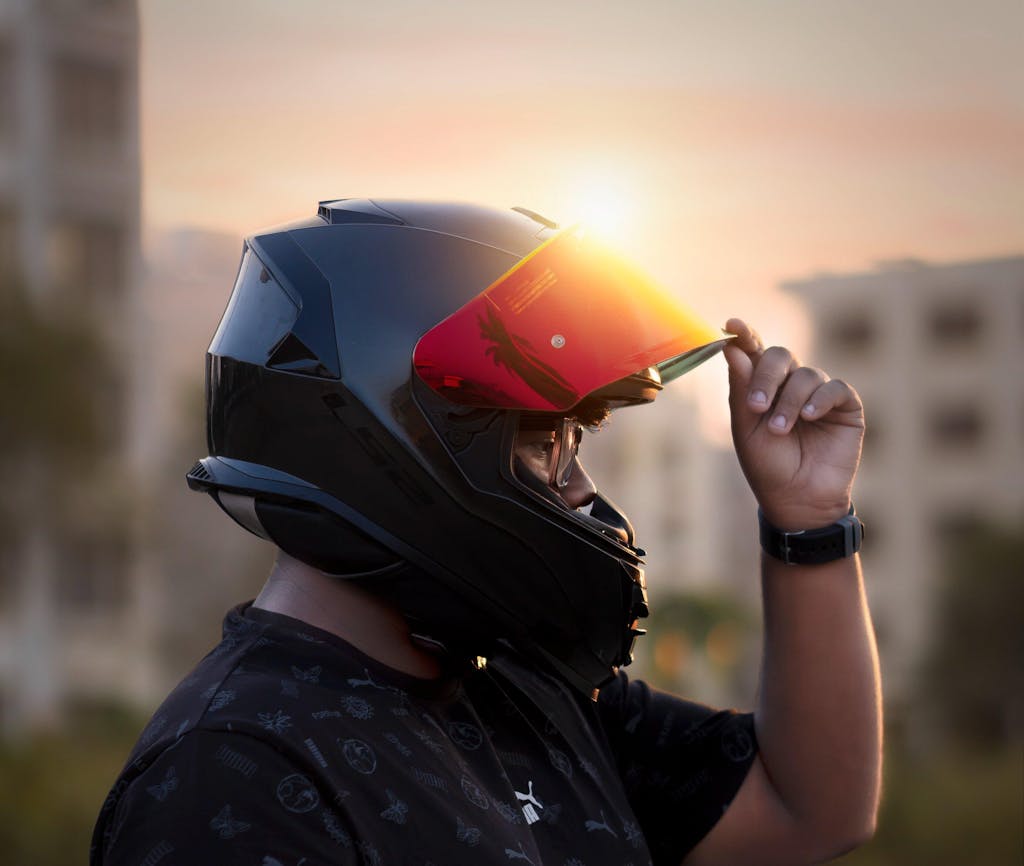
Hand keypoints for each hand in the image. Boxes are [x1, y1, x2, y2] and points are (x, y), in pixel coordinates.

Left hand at [723, 318, 863, 530]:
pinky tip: (809, 418)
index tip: (731, 325)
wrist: (797, 499)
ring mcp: (818, 393)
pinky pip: (834, 388)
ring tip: (780, 430)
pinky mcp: (845, 406)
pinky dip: (819, 400)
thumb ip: (742, 389)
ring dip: (789, 402)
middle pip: (780, 356)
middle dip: (766, 376)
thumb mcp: (747, 428)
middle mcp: (790, 384)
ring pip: (806, 375)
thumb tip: (732, 349)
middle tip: (755, 405)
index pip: (754, 351)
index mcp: (762, 386)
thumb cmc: (768, 465)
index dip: (744, 335)